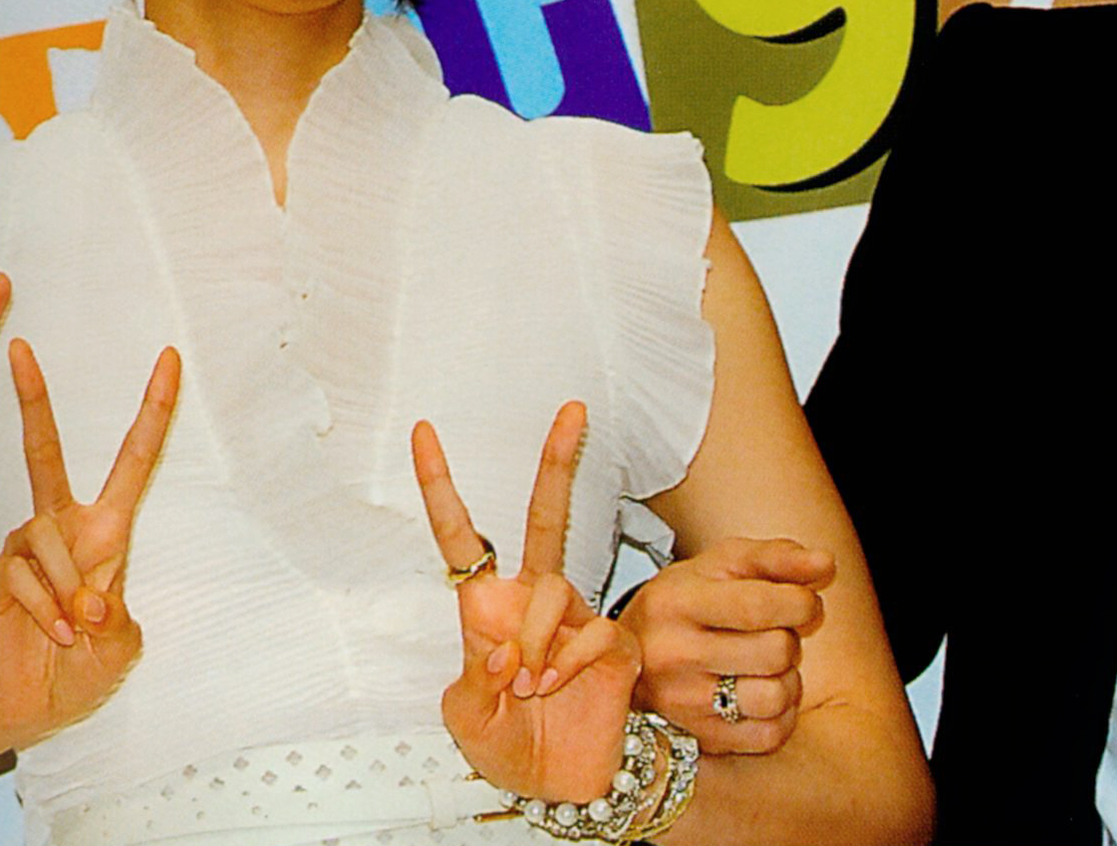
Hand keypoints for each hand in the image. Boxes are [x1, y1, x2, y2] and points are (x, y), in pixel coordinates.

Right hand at [0, 275, 179, 750]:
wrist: (25, 713)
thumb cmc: (78, 674)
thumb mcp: (116, 651)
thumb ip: (112, 623)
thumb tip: (93, 598)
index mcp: (107, 534)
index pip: (135, 460)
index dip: (153, 411)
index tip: (169, 359)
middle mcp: (62, 529)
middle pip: (45, 454)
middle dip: (33, 401)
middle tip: (23, 349)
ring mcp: (24, 548)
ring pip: (42, 538)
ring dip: (62, 591)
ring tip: (71, 632)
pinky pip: (23, 574)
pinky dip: (40, 608)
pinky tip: (50, 633)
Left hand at [412, 402, 640, 803]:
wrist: (566, 785)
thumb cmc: (513, 747)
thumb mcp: (467, 720)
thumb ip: (474, 681)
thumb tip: (506, 653)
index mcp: (487, 611)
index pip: (462, 538)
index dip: (441, 486)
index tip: (424, 434)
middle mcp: (533, 602)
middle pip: (546, 517)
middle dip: (557, 461)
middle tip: (571, 410)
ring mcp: (576, 619)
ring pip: (553, 591)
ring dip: (533, 642)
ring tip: (529, 686)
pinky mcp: (613, 642)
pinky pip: (589, 634)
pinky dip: (566, 665)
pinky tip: (558, 689)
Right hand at [622, 536, 832, 753]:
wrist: (627, 656)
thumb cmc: (688, 600)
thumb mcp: (724, 563)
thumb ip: (777, 557)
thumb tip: (827, 563)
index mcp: (676, 602)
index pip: (759, 605)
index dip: (801, 603)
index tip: (805, 602)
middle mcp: (671, 656)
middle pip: (774, 651)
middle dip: (790, 638)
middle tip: (776, 633)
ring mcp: (680, 704)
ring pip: (774, 697)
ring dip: (789, 679)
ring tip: (769, 665)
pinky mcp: (696, 740)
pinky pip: (768, 735)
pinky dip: (781, 715)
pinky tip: (763, 693)